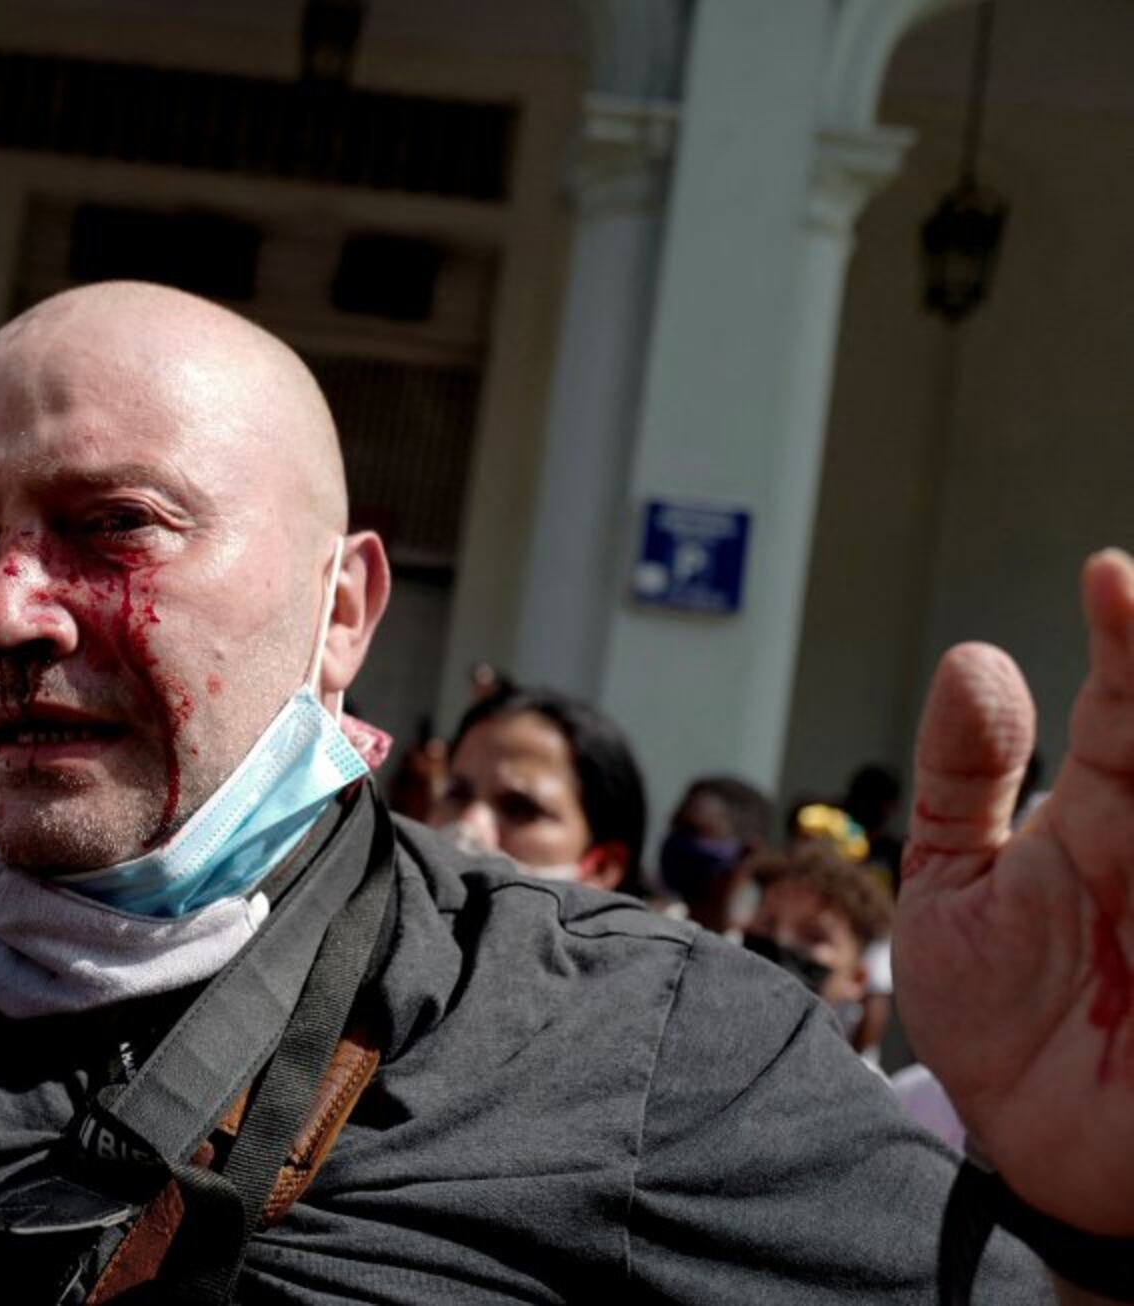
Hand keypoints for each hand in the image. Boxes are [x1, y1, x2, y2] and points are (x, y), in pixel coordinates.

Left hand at [895, 548, 1133, 1235]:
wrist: (1031, 1156)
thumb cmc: (1007, 1015)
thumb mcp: (956, 890)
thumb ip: (963, 779)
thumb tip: (974, 658)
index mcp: (1113, 820)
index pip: (1132, 713)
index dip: (1130, 641)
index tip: (1107, 575)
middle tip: (1130, 608)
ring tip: (1118, 810)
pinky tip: (1128, 893)